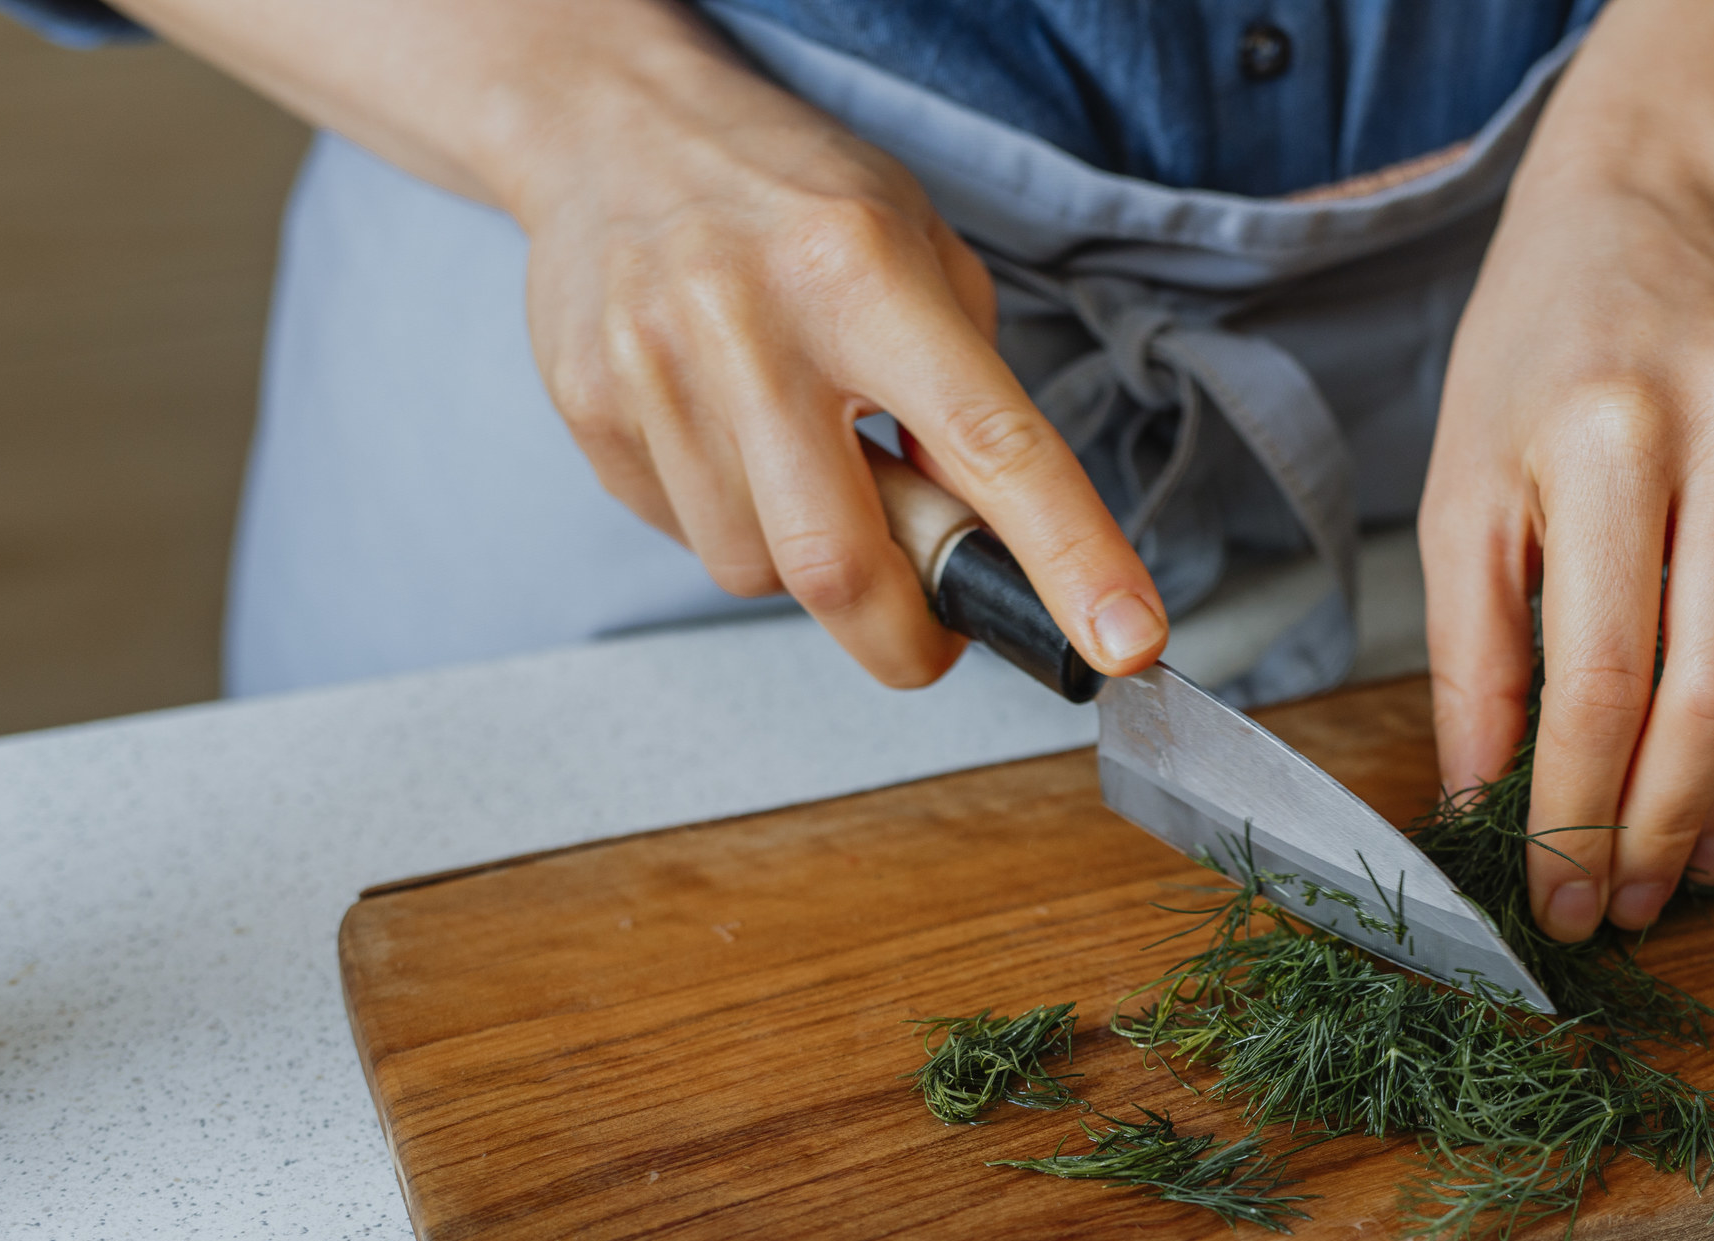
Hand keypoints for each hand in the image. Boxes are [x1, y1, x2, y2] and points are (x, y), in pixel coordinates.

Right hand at [505, 34, 1166, 688]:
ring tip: (809, 470)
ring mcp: (655, 370)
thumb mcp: (920, 257)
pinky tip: (735, 445)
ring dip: (808, 565)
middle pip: (840, 565)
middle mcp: (750, 323)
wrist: (613, 128)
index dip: (1067, 558)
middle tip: (934, 630)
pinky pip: (688, 539)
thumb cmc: (792, 199)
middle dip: (905, 638)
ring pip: (757, 570)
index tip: (1122, 638)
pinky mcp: (591, 411)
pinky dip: (737, 525)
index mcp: (863, 273)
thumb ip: (968, 400)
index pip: (991, 444)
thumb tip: (997, 546)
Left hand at [1418, 4, 1713, 942]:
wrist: (1655, 197)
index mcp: (1603, 431)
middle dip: (1665, 822)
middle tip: (1629, 902)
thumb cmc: (1539, 351)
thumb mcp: (1462, 488)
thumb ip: (1474, 653)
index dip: (1578, 813)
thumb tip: (1490, 807)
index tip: (1559, 898)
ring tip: (1681, 856)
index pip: (1599, 678)